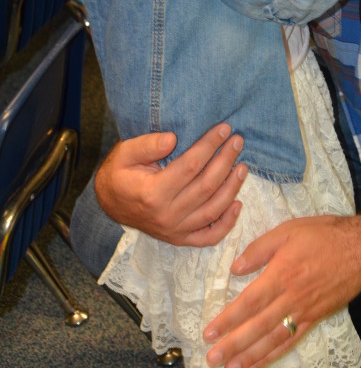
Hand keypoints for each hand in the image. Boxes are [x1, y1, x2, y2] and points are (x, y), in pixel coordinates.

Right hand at [94, 123, 247, 245]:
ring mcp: (174, 230)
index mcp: (153, 193)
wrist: (109, 203)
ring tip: (243, 166)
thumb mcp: (124, 153)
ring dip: (232, 188)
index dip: (210, 146)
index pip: (191, 166)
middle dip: (226, 161)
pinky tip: (238, 204)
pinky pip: (208, 237)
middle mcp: (166, 215)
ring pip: (213, 210)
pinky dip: (227, 224)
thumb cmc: (119, 173)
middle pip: (206, 186)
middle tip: (238, 141)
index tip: (224, 129)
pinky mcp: (180, 239)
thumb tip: (173, 139)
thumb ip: (147, 145)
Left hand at [203, 214, 360, 367]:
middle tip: (211, 360)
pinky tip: (257, 367)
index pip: (250, 302)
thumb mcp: (289, 229)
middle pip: (258, 326)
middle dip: (233, 346)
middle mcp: (291, 298)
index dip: (228, 319)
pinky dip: (273, 356)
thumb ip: (260, 248)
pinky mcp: (315, 319)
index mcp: (282, 274)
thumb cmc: (324, 235)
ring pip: (273, 339)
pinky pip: (291, 341)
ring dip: (250, 357)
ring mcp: (304, 312)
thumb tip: (235, 268)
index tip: (209, 333)